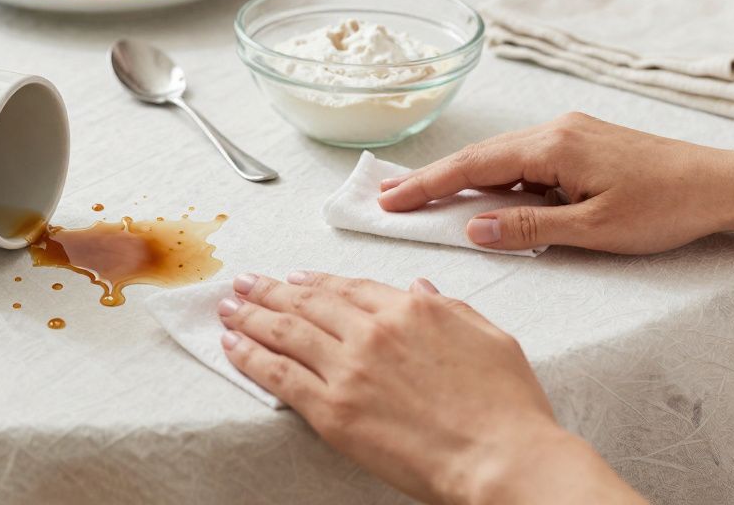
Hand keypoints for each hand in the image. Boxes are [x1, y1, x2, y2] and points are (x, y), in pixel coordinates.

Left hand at [220, 271, 644, 503]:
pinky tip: (232, 346)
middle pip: (308, 301)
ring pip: (285, 331)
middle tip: (244, 282)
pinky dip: (249, 356)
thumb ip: (446, 307)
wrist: (501, 456)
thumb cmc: (506, 405)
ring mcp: (350, 368)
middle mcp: (373, 330)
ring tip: (227, 307)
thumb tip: (417, 287)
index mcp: (411, 308)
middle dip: (270, 289)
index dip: (315, 281)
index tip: (294, 277)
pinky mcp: (333, 410)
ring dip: (250, 315)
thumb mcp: (487, 335)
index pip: (349, 287)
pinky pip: (278, 375)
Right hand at [378, 113, 733, 253]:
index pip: (473, 167)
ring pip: (502, 156)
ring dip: (463, 178)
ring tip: (424, 199)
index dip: (427, 186)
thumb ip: (528, 228)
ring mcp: (571, 132)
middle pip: (479, 155)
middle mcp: (556, 129)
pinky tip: (485, 197)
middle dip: (433, 179)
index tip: (389, 200)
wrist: (725, 185)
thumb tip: (472, 228)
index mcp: (553, 146)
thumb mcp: (594, 231)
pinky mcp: (584, 142)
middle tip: (389, 198)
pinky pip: (525, 159)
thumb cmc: (667, 208)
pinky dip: (496, 178)